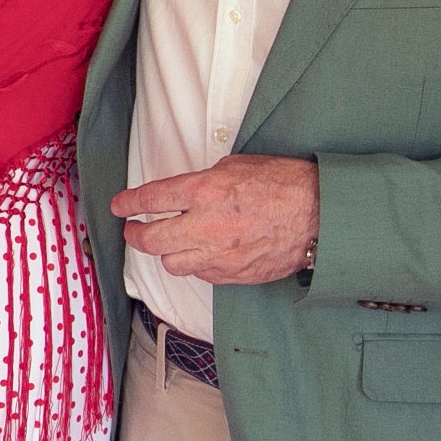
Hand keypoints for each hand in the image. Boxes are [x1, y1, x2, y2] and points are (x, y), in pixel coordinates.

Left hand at [113, 156, 319, 286]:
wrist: (320, 216)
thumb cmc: (285, 184)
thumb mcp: (238, 166)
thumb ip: (206, 181)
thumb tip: (190, 192)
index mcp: (204, 192)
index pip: (152, 199)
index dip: (129, 203)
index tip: (120, 206)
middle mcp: (206, 226)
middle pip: (151, 240)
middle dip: (135, 235)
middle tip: (132, 229)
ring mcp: (219, 255)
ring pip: (172, 263)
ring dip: (165, 253)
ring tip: (167, 243)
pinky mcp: (234, 274)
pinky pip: (202, 274)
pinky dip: (196, 264)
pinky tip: (201, 253)